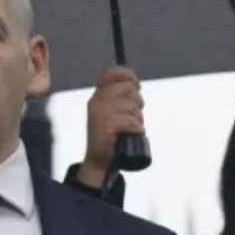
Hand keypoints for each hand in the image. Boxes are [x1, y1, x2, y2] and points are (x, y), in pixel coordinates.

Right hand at [78, 66, 145, 187]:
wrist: (100, 161)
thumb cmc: (111, 137)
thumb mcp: (111, 112)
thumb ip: (119, 97)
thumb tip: (135, 84)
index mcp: (97, 96)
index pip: (110, 73)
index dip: (127, 75)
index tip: (137, 85)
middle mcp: (96, 102)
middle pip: (128, 88)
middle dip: (137, 102)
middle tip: (134, 116)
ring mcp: (100, 113)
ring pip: (132, 106)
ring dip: (137, 119)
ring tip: (129, 129)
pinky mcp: (106, 126)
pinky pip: (132, 121)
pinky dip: (136, 130)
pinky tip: (129, 136)